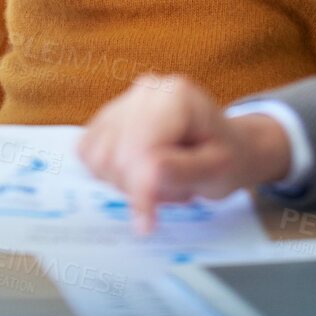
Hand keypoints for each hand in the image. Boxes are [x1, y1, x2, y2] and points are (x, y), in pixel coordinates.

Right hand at [79, 74, 290, 233]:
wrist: (227, 145)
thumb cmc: (227, 157)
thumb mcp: (217, 171)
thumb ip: (180, 172)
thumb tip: (144, 177)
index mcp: (175, 96)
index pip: (139, 148)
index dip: (140, 190)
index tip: (147, 224)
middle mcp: (146, 90)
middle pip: (113, 154)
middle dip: (135, 186)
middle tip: (169, 192)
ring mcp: (125, 99)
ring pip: (97, 156)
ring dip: (124, 181)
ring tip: (159, 180)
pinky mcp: (109, 116)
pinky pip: (88, 152)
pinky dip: (108, 173)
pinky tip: (139, 171)